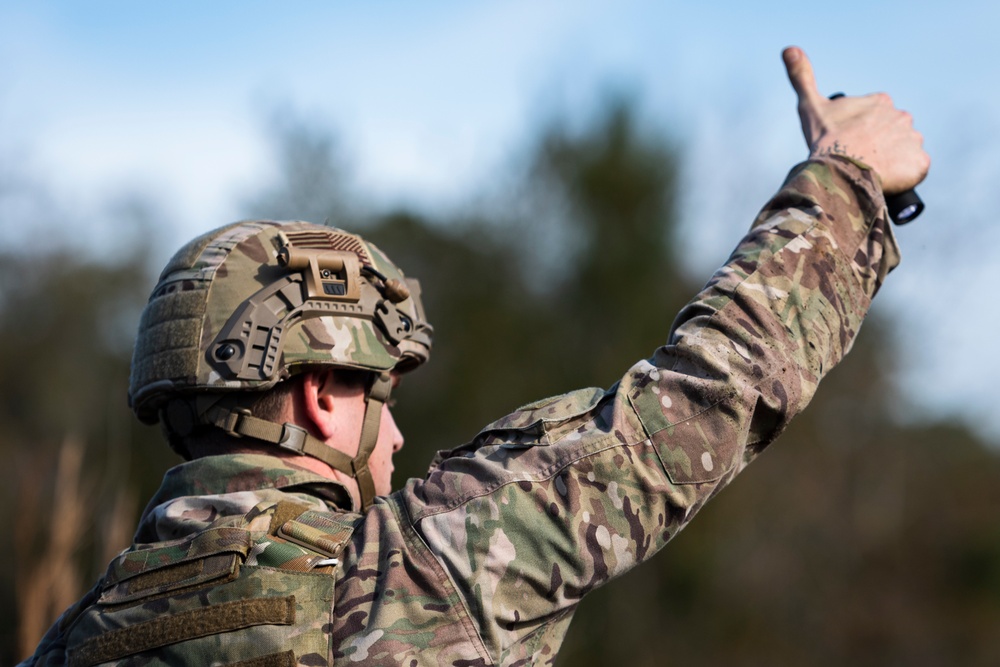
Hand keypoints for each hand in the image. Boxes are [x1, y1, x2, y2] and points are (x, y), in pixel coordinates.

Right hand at [782, 46, 929, 194]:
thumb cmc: (825, 139)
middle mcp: (902, 117)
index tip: (847, 141)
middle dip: (877, 146)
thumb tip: (789, 49)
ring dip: (891, 161)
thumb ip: (802, 77)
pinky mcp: (919, 163)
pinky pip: (915, 169)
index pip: (876, 118)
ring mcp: (913, 140)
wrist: (838, 171)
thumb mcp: (810, 106)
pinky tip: (885, 179)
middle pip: (891, 135)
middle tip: (856, 159)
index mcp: (881, 102)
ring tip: (869, 172)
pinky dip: (903, 175)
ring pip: (903, 152)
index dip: (860, 132)